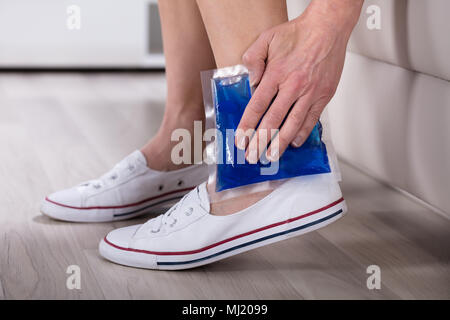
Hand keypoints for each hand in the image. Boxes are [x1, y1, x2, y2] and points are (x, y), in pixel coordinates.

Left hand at [235, 0, 362, 162]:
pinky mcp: (324, 95)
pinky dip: (303, 132)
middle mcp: (292, 86)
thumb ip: (253, 58)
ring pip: (293, 124)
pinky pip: (312, 118)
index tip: (240, 140)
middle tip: (252, 157)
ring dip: (281, 143)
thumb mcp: (267, 38)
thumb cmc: (298, 33)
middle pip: (273, 120)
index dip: (247, 126)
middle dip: (260, 142)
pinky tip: (295, 143)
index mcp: (276, 74)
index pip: (257, 106)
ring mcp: (310, 92)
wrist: (328, 27)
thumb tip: (250, 81)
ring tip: (272, 157)